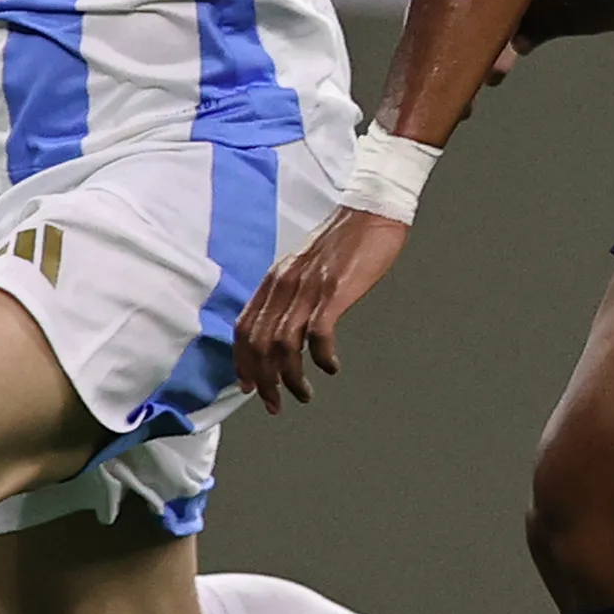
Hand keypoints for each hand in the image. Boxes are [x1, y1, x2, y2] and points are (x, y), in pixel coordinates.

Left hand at [233, 209, 410, 411]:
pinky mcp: (334, 291)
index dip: (242, 362)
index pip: (244, 328)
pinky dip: (321, 358)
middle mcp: (284, 284)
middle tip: (275, 404)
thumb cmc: (343, 240)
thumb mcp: (304, 264)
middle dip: (264, 382)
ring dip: (291, 378)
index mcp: (274, 279)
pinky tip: (331, 367)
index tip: (248, 386)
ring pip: (284, 346)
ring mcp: (308, 288)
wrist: (371, 210)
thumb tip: (283, 325)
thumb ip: (290, 291)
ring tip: (304, 394)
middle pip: (259, 345)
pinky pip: (318, 335)